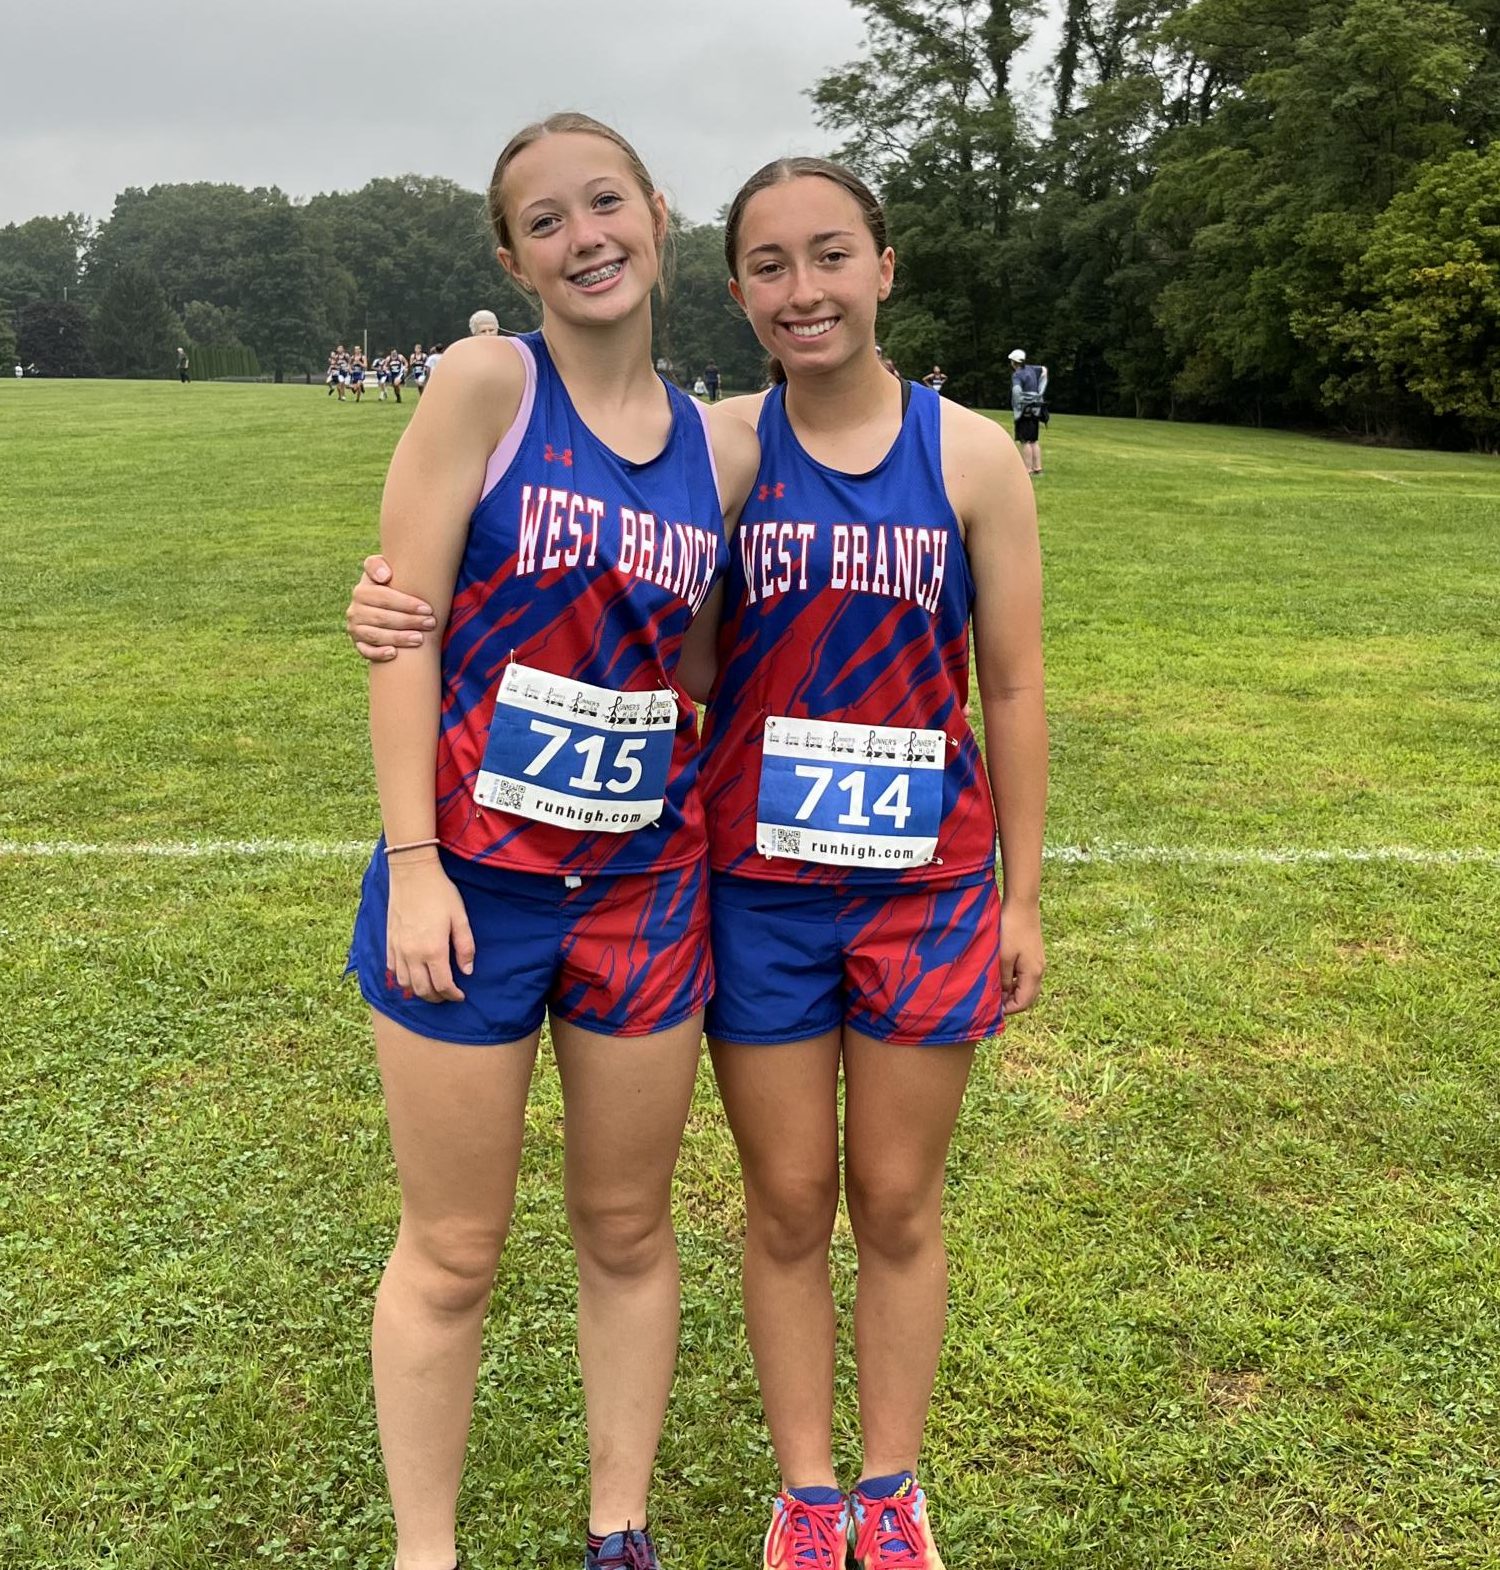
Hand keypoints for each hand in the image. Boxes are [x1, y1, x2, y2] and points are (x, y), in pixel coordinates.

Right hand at [346, 554, 435, 660]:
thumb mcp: (383, 570)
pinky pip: (366, 651)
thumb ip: (377, 565)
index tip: (428, 608)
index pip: (383, 598)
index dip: (406, 604)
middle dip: (409, 621)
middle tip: (431, 623)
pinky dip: (378, 654)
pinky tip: (394, 654)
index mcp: (361, 591)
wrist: (384, 604)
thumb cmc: (391, 585)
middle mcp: (354, 610)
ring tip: (420, 639)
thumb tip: (384, 577)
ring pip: (376, 635)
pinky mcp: (359, 644)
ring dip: (399, 638)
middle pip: (383, 618)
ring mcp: (355, 628)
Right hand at [386, 852, 475, 1002]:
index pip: (443, 985)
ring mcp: (398, 949)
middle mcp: (412, 954)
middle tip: (447, 996)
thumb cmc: (440, 893)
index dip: (453, 995)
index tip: (460, 995)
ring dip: (419, 991)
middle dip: (437, 998)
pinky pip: (392, 970)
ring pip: (405, 984)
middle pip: (422, 990)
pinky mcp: (389, 942)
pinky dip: (403, 979)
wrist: (412, 874)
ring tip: (431, 988)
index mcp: (433, 950)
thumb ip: (465, 946)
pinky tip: (413, 974)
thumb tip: (467, 971)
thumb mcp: (460, 918)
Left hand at [999, 896, 1044, 1014]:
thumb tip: (1001, 996)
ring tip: (993, 990)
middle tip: (991, 1003)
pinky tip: (999, 975)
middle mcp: (1039, 970)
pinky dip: (1013, 980)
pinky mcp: (1033, 954)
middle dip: (1010, 1003)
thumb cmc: (1011, 929)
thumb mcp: (1002, 957)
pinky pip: (1024, 975)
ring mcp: (1037, 962)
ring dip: (1011, 991)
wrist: (1022, 904)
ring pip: (1025, 986)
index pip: (1023, 1004)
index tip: (990, 1010)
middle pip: (1027, 998)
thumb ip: (1002, 979)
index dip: (1007, 1010)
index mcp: (1033, 974)